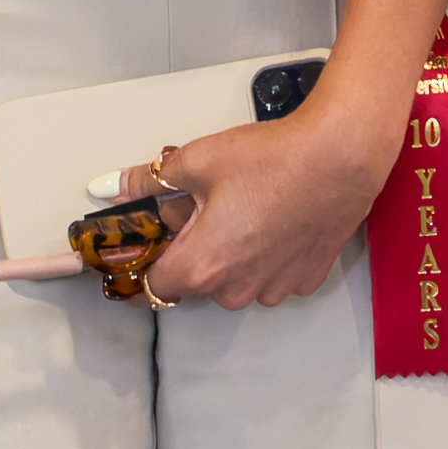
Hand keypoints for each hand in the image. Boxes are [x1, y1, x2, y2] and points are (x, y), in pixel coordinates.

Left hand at [135, 88, 405, 308]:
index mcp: (202, 266)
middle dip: (192, 250)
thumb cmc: (270, 159)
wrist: (340, 158)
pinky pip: (270, 276)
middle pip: (196, 281)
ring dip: (231, 255)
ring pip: (235, 280)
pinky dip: (265, 256)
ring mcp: (274, 289)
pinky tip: (275, 220)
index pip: (153, 286)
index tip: (140, 256)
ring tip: (246, 210)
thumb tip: (108, 186)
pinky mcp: (304, 280)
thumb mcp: (196, 160)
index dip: (142, 269)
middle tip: (203, 207)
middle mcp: (236, 290)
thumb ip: (147, 181)